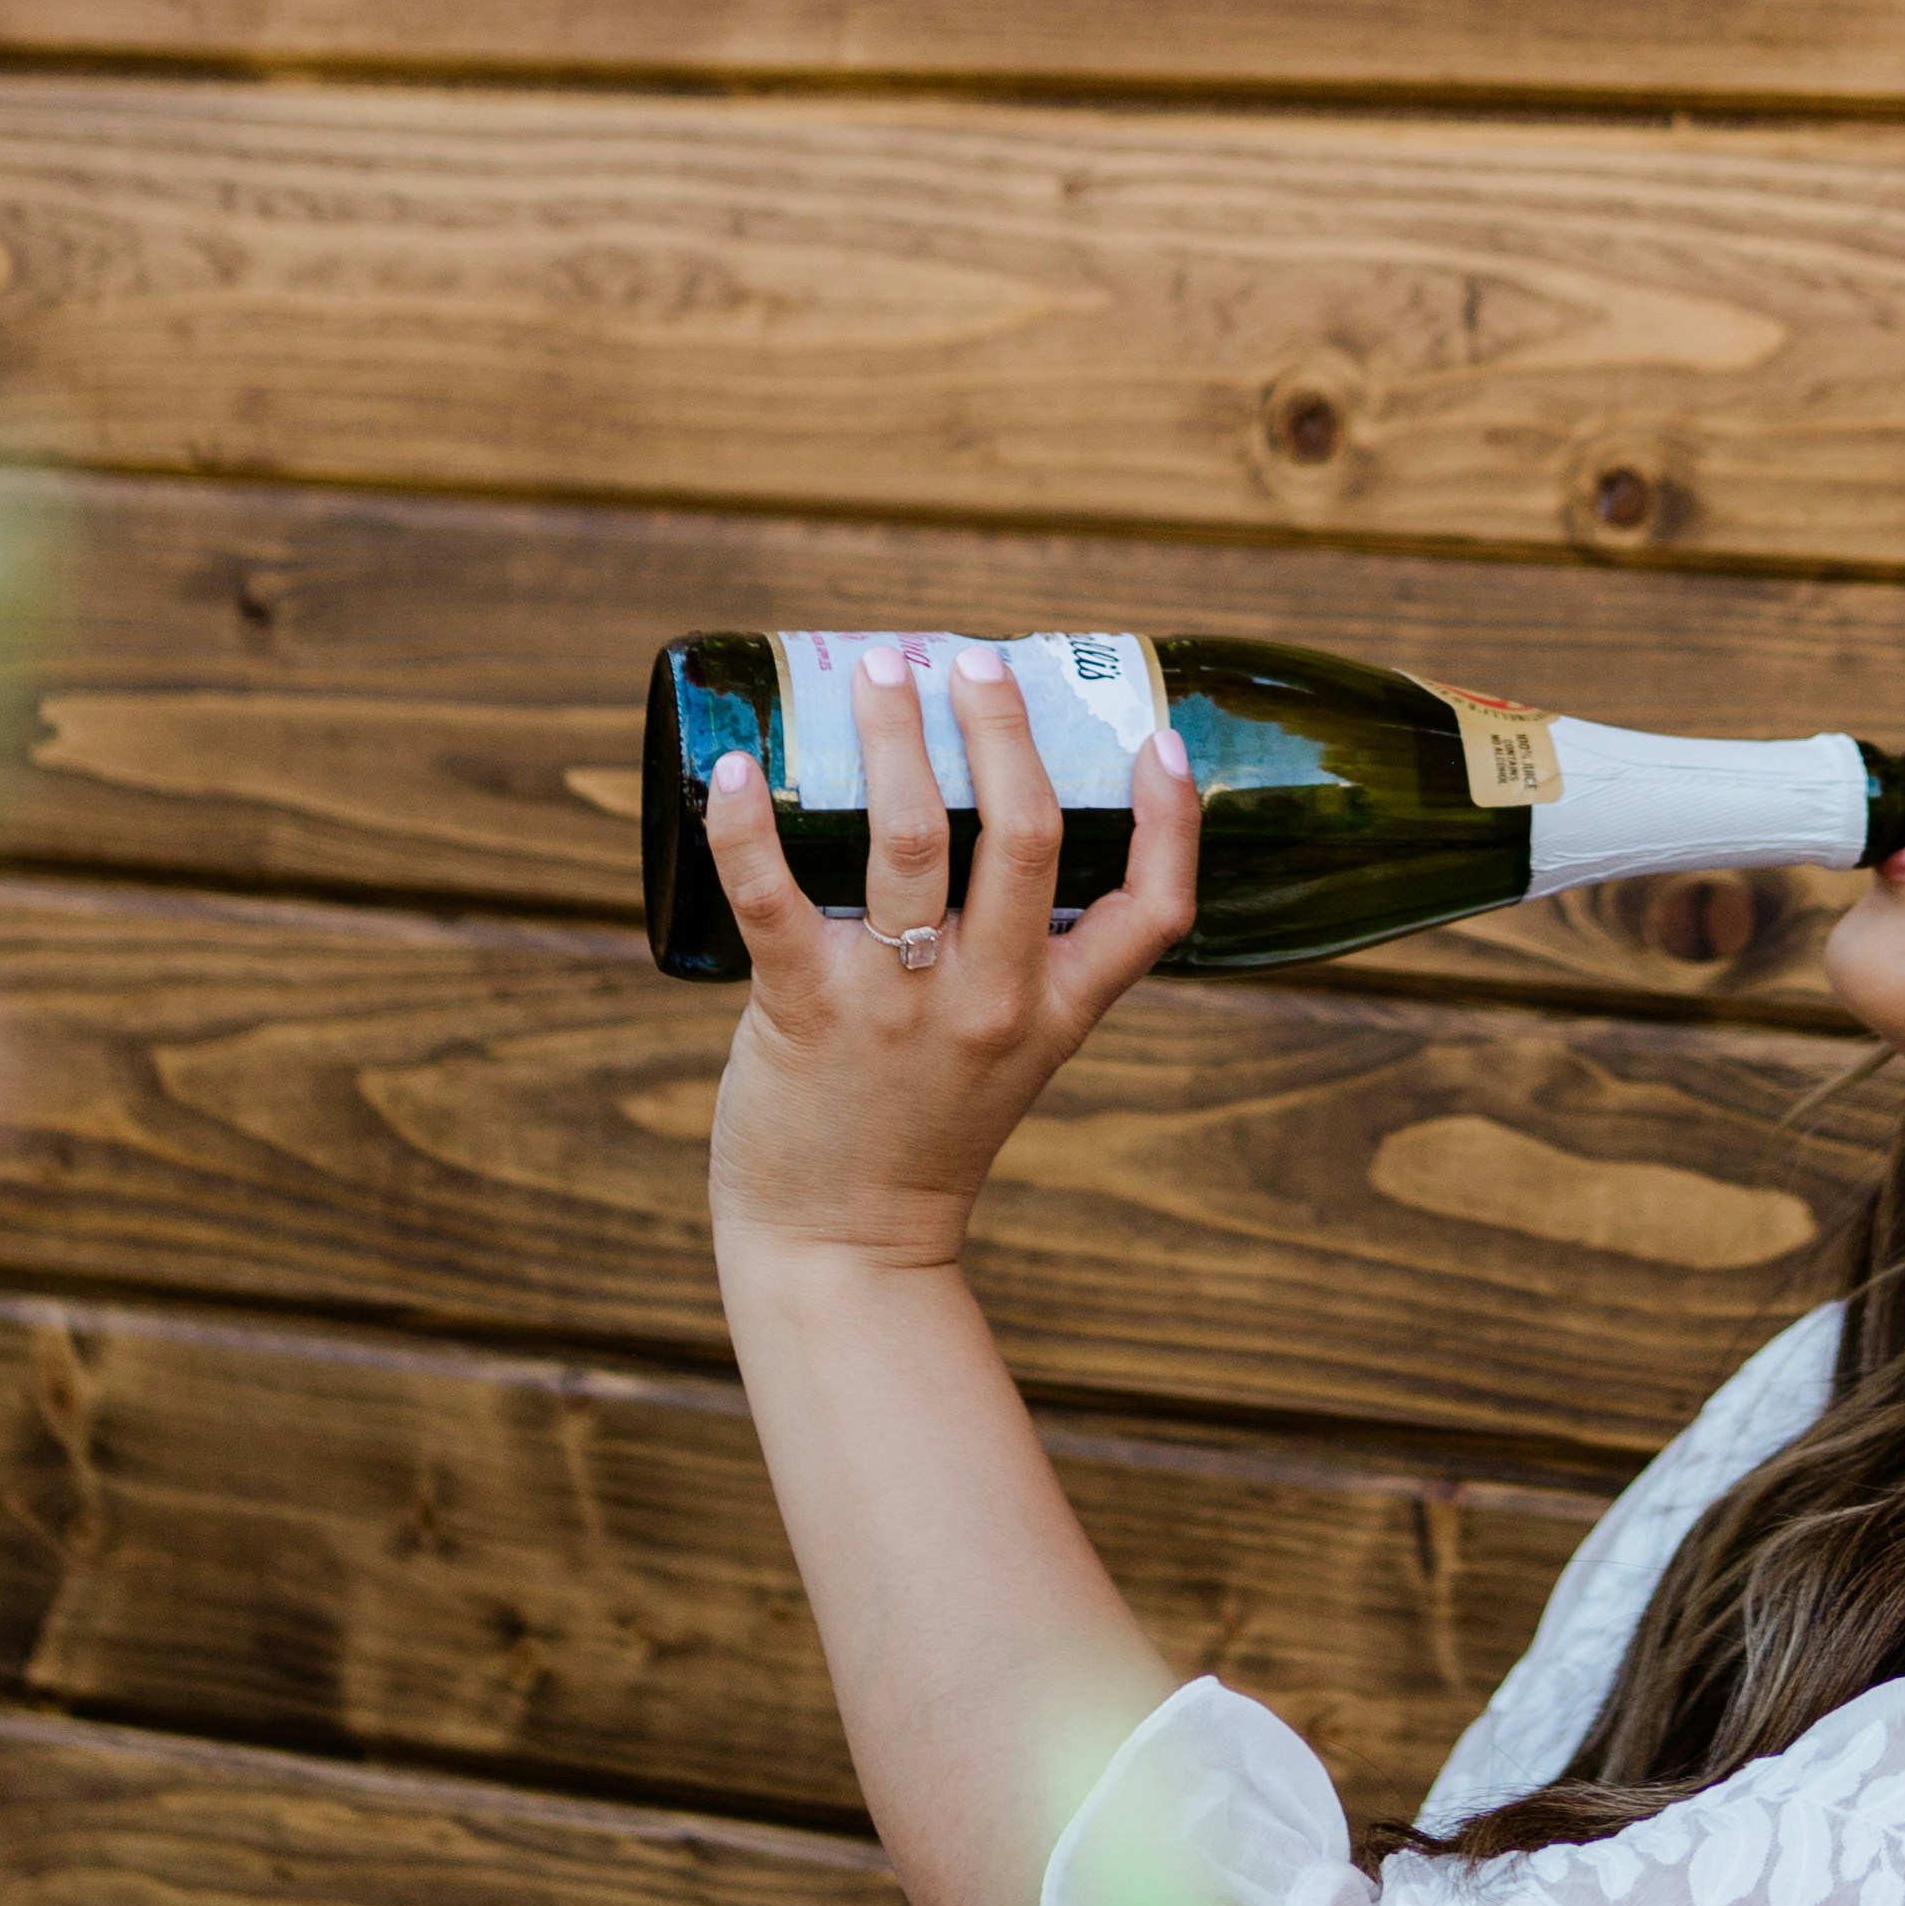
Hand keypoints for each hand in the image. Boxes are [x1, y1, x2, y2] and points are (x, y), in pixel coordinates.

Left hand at [701, 641, 1200, 1274]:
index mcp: (1057, 1009)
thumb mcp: (1013, 1049)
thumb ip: (1019, 954)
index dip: (1173, 818)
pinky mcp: (805, 1013)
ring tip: (881, 668)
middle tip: (972, 657)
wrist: (843, 1248)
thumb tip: (996, 816)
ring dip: (894, 738)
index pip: (1156, 910)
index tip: (1156, 736)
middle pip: (1030, 834)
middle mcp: (991, 1000)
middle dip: (1003, 726)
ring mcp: (898, 1005)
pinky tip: (732, 767)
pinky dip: (748, 825)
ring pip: (912, 841)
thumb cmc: (922, 1129)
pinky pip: (773, 899)